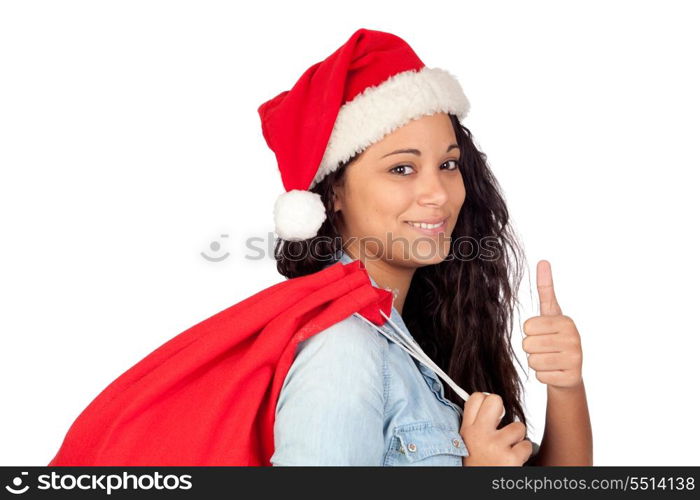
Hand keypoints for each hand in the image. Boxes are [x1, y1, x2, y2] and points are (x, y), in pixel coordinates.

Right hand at [460, 392, 532, 465]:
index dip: (486, 400)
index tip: (489, 410)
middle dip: (503, 409)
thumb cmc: (478, 466)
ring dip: (517, 438)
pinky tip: (513, 460)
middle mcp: (479, 435)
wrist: (479, 490)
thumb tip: (486, 401)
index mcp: (466, 430)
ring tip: (507, 449)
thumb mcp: (468, 443)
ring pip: (518, 427)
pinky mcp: (510, 458)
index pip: (476, 397)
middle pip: (495, 400)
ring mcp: (495, 445)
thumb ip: (475, 424)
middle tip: (501, 424)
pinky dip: (523, 453)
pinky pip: (527, 445)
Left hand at [522, 260, 582, 388]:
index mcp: (566, 321)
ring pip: (533, 361)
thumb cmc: (555, 338)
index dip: (530, 332)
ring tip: (550, 359)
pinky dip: (543, 375)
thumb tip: (543, 261)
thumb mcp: (550, 313)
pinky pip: (540, 376)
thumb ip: (545, 289)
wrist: (568, 372)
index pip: (527, 326)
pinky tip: (554, 371)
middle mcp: (573, 338)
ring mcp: (575, 359)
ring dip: (536, 362)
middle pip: (528, 344)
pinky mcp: (570, 377)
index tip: (543, 333)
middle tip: (545, 349)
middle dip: (531, 348)